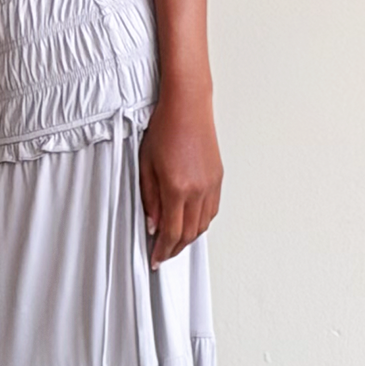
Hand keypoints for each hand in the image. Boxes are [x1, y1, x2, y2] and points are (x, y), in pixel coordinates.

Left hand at [137, 91, 221, 267]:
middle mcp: (198, 190)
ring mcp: (211, 185)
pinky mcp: (218, 178)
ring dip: (188, 238)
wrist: (187, 106)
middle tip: (162, 255)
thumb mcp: (146, 166)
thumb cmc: (164, 128)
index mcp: (177, 188)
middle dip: (175, 249)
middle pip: (189, 233)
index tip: (155, 259)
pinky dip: (200, 223)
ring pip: (202, 225)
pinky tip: (190, 223)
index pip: (171, 233)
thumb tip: (153, 225)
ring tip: (174, 242)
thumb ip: (150, 199)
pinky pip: (211, 210)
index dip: (162, 251)